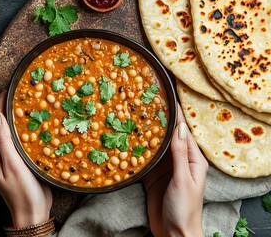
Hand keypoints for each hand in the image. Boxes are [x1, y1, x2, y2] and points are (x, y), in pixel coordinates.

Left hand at [0, 91, 51, 227]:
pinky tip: (31, 124)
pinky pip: (14, 140)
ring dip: (13, 118)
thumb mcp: (13, 165)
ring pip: (5, 132)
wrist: (32, 213)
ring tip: (25, 104)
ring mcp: (3, 158)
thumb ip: (3, 140)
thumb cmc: (23, 192)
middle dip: (4, 109)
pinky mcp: (14, 161)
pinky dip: (20, 129)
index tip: (8, 90)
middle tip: (18, 94)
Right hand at [144, 105, 208, 236]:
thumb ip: (180, 154)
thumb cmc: (185, 208)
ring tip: (137, 117)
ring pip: (156, 146)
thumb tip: (179, 128)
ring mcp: (165, 168)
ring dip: (148, 134)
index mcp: (193, 160)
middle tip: (147, 104)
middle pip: (168, 137)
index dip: (177, 116)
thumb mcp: (184, 179)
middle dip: (159, 122)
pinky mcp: (153, 176)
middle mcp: (179, 161)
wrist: (174, 233)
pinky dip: (139, 150)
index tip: (168, 100)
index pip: (184, 133)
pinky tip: (130, 140)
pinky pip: (146, 159)